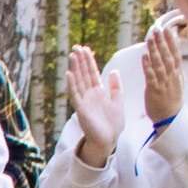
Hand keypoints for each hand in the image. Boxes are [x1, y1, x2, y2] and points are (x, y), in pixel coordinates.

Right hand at [68, 47, 123, 164]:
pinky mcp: (81, 110)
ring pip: (79, 82)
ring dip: (75, 68)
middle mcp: (89, 95)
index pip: (92, 73)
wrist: (109, 140)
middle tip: (76, 47)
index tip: (86, 49)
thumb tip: (114, 71)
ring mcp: (84, 102)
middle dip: (80, 61)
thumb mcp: (118, 101)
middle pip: (84, 74)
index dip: (89, 61)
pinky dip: (72, 85)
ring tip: (72, 55)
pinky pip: (75, 95)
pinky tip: (69, 74)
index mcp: (98, 92)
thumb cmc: (113, 124)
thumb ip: (116, 87)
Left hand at [142, 34, 184, 125]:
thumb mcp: (179, 78)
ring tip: (150, 38)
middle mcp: (172, 75)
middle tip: (157, 29)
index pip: (175, 53)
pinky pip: (151, 76)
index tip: (168, 28)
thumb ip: (176, 63)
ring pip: (159, 63)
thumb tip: (176, 47)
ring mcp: (164, 82)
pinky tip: (144, 56)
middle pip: (167, 55)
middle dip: (162, 42)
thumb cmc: (172, 97)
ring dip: (154, 50)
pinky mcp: (155, 90)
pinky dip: (148, 66)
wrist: (171, 117)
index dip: (172, 40)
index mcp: (177, 72)